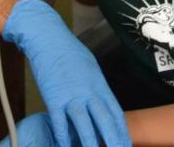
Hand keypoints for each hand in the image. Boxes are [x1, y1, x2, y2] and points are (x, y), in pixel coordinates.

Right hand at [3, 0, 128, 146]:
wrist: (47, 37)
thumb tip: (102, 104)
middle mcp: (88, 92)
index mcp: (99, 84)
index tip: (126, 144)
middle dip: (113, 141)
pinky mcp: (53, 98)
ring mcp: (71, 95)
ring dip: (90, 143)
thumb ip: (96, 88)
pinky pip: (59, 122)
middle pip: (105, 121)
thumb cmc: (68, 51)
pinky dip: (63, 137)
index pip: (115, 112)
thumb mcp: (90, 68)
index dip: (121, 131)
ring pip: (84, 124)